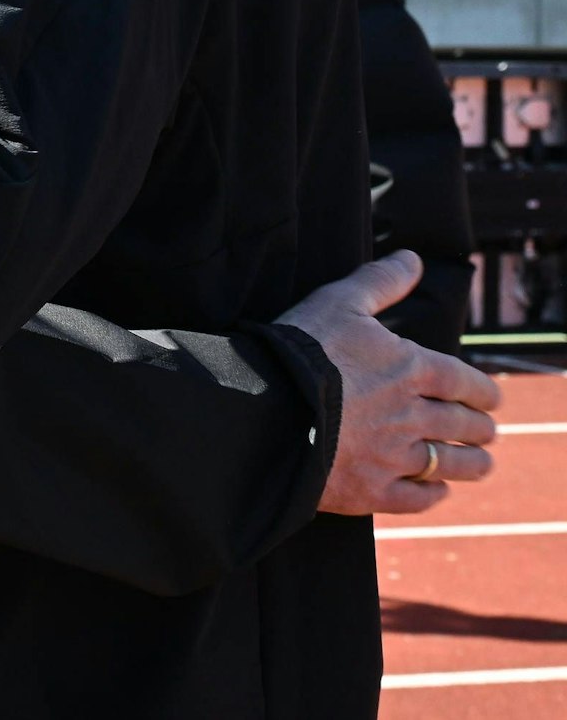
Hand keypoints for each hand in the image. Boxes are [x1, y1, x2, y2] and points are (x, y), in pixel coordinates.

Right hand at [277, 250, 498, 515]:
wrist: (264, 409)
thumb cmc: (302, 350)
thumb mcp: (338, 302)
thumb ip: (380, 281)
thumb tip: (411, 258)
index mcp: (412, 369)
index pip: (467, 383)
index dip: (484, 392)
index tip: (491, 399)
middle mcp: (414, 415)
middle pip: (465, 426)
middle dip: (480, 428)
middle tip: (486, 431)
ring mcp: (395, 456)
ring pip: (452, 465)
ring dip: (472, 465)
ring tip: (480, 464)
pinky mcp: (372, 490)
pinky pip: (418, 499)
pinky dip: (433, 494)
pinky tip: (436, 490)